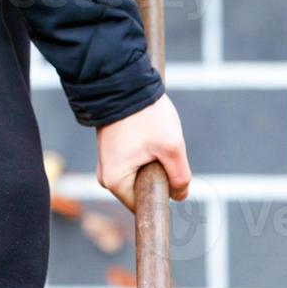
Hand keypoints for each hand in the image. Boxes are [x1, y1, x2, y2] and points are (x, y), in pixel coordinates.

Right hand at [96, 95, 190, 211]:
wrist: (123, 81)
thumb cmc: (145, 114)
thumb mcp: (172, 147)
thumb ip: (180, 177)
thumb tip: (180, 195)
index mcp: (115, 182)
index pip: (143, 206)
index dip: (162, 197)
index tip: (171, 179)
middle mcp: (106, 177)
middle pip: (142, 191)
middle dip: (159, 176)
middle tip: (163, 151)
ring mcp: (107, 164)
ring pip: (140, 176)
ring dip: (154, 163)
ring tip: (154, 139)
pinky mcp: (112, 152)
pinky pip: (134, 164)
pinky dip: (146, 154)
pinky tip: (148, 135)